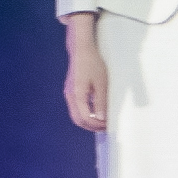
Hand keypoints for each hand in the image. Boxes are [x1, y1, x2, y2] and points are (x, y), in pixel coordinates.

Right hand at [61, 12, 107, 131]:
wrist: (81, 50)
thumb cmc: (92, 64)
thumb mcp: (101, 83)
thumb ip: (100, 102)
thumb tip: (101, 118)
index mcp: (77, 95)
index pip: (85, 118)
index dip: (97, 125)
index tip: (108, 125)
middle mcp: (70, 96)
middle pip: (78, 120)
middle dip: (92, 126)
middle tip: (105, 127)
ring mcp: (69, 94)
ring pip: (76, 115)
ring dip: (88, 121)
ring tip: (102, 121)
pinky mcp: (71, 91)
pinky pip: (76, 108)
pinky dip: (85, 114)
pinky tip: (96, 111)